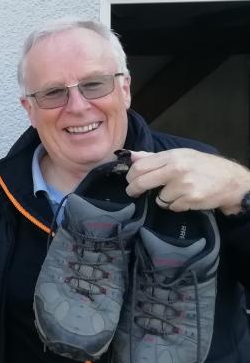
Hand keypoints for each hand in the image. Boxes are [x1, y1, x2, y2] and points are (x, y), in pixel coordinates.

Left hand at [126, 149, 249, 214]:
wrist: (232, 180)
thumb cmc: (204, 166)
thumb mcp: (181, 155)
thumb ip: (154, 157)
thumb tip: (131, 156)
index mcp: (172, 156)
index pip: (140, 166)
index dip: (131, 175)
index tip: (130, 180)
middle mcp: (176, 169)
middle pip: (142, 182)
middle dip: (134, 189)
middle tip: (133, 192)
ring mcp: (183, 185)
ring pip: (158, 198)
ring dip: (163, 198)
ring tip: (176, 192)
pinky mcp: (190, 199)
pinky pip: (171, 207)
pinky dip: (175, 205)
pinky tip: (185, 198)